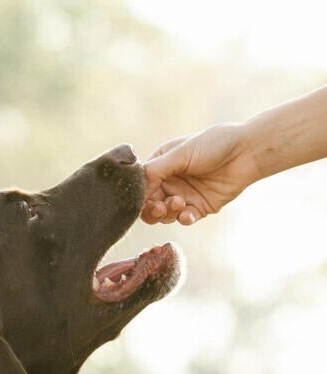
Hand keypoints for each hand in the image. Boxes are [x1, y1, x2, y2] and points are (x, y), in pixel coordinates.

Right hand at [141, 123, 262, 224]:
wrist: (247, 151)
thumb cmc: (213, 144)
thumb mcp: (179, 154)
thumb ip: (154, 171)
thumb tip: (134, 190)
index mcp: (161, 165)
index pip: (141, 185)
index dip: (139, 195)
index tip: (141, 200)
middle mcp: (169, 181)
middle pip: (148, 204)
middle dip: (151, 209)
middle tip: (160, 207)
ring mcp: (184, 195)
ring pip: (164, 215)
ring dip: (168, 213)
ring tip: (179, 203)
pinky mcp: (199, 207)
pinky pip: (184, 219)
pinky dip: (183, 218)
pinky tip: (188, 214)